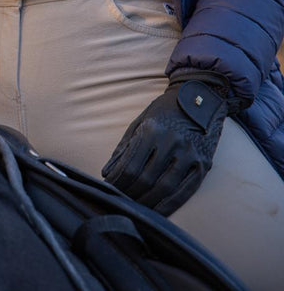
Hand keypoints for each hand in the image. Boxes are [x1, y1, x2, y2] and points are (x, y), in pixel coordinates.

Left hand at [101, 72, 238, 214]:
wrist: (200, 100)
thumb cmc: (164, 113)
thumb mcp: (139, 124)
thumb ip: (123, 149)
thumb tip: (106, 173)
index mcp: (152, 131)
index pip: (129, 166)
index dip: (117, 182)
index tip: (108, 189)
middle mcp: (172, 142)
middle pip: (145, 179)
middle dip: (129, 193)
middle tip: (120, 201)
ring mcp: (190, 154)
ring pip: (164, 188)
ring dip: (147, 202)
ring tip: (135, 208)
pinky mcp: (204, 164)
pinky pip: (186, 191)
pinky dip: (169, 205)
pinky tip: (157, 211)